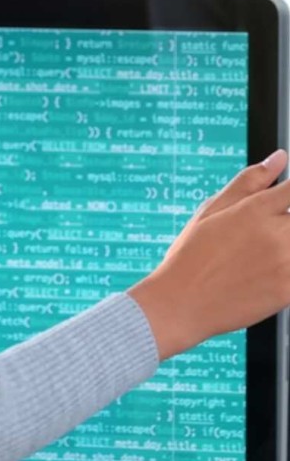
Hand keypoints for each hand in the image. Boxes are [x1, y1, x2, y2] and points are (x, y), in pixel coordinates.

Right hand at [128, 149, 289, 360]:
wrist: (181, 303)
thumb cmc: (191, 253)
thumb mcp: (212, 210)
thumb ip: (250, 181)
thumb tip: (280, 157)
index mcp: (255, 209)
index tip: (283, 201)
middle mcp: (276, 233)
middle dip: (286, 220)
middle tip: (266, 233)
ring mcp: (286, 263)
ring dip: (287, 241)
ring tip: (261, 252)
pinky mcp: (289, 290)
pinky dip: (287, 264)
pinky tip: (267, 269)